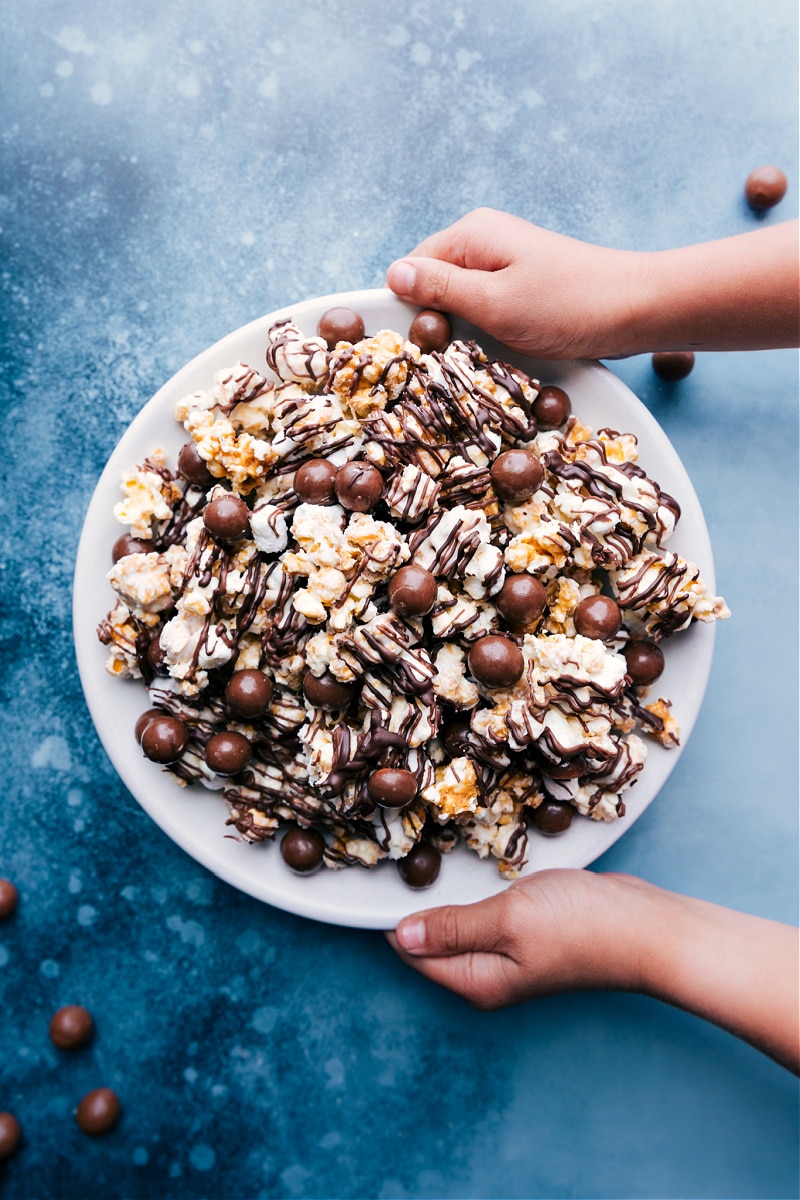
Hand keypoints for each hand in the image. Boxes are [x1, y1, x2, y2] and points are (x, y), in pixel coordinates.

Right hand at [386, 209, 799, 357]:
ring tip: (486, 349)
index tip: (424, 343)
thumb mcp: (495, 303)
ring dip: (464, 330)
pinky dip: (487, 330)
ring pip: (459, 301)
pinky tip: (503, 346)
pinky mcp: (522, 285)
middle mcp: (485, 241)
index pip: (411, 269)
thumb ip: (441, 288)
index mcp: (471, 234)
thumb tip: (393, 274)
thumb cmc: (569, 306)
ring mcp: (505, 262)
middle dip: (438, 321)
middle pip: (433, 285)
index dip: (410, 309)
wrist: (637, 309)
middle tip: (459, 352)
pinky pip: (485, 308)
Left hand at [387, 868, 799, 1072]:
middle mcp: (488, 975)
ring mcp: (511, 956)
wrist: (648, 928)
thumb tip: (399, 938)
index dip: (392, 914)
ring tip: (431, 854)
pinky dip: (479, 893)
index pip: (411, 951)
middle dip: (419, 904)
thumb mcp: (508, 921)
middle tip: (403, 851)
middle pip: (433, 941)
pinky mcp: (530, 934)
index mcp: (475, 980)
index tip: (382, 872)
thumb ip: (453, 928)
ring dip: (450, 895)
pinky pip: (488, 914)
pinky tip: (477, 867)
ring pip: (461, 924)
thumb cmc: (581, 926)